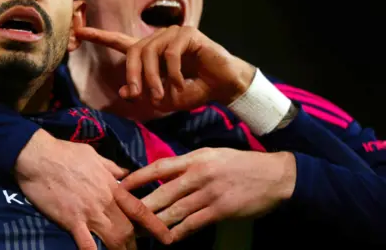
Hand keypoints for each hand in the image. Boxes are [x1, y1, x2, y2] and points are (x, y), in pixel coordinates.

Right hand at [14, 129, 171, 249]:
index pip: (140, 209)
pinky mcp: (71, 221)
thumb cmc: (65, 153)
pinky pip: (86, 244)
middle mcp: (105, 202)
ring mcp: (89, 213)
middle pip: (129, 229)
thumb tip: (126, 174)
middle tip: (139, 249)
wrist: (38, 156)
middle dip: (136, 244)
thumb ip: (112, 168)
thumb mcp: (95, 156)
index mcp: (112, 185)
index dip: (155, 225)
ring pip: (113, 239)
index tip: (167, 238)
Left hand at [76, 26, 254, 110]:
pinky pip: (170, 53)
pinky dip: (172, 74)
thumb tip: (123, 91)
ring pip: (150, 53)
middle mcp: (158, 39)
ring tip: (163, 97)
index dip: (98, 36)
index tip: (78, 31)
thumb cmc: (193, 90)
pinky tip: (180, 86)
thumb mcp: (165, 97)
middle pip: (134, 53)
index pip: (119, 41)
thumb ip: (144, 93)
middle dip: (132, 76)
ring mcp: (172, 34)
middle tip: (136, 94)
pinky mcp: (187, 33)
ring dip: (153, 79)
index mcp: (149, 52)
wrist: (223, 86)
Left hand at [120, 148, 295, 242]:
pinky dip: (178, 232)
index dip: (138, 177)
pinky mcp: (221, 211)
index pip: (159, 167)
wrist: (274, 175)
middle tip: (123, 213)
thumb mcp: (211, 155)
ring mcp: (210, 193)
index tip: (121, 186)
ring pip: (175, 211)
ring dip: (155, 222)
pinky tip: (166, 239)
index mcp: (195, 158)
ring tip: (139, 230)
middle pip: (163, 192)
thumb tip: (162, 175)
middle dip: (141, 204)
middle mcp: (199, 174)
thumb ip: (187, 165)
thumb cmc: (239, 164)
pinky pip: (193, 224)